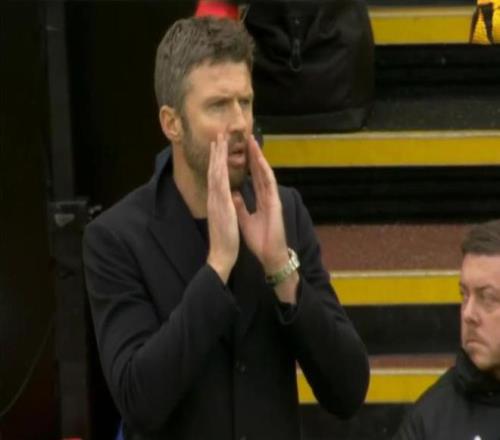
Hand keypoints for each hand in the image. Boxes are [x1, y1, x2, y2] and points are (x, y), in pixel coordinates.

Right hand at [206, 133, 238, 282]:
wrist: (221, 255)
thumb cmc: (224, 240)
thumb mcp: (224, 219)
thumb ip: (224, 207)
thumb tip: (227, 197)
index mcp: (217, 201)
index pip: (217, 176)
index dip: (217, 160)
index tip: (218, 146)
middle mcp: (214, 198)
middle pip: (214, 170)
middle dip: (216, 151)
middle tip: (217, 134)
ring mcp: (216, 200)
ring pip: (216, 173)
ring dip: (217, 155)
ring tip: (218, 138)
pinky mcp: (221, 205)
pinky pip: (220, 184)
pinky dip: (220, 170)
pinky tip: (221, 159)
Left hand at [232, 135, 289, 274]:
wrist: (269, 254)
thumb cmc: (260, 240)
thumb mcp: (244, 220)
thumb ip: (240, 206)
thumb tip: (233, 194)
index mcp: (260, 200)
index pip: (253, 177)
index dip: (247, 164)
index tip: (240, 151)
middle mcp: (267, 196)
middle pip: (259, 171)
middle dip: (253, 155)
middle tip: (247, 138)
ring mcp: (272, 198)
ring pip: (265, 173)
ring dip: (259, 158)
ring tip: (253, 142)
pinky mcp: (275, 203)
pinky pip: (270, 184)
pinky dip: (265, 172)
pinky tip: (261, 161)